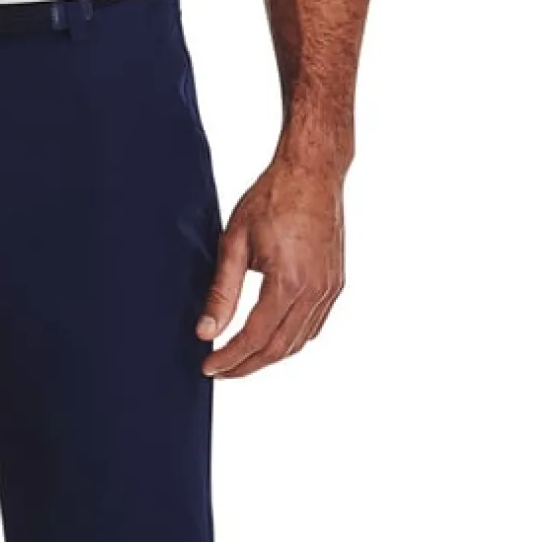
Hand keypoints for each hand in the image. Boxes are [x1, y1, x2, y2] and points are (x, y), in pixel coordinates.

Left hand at [197, 156, 345, 378]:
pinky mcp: (335, 283)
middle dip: (246, 366)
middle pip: (278, 348)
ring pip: (298, 342)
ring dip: (268, 357)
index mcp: (289, 281)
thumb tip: (205, 333)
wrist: (313, 170)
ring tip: (239, 360)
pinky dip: (290, 341)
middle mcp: (315, 290)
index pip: (255, 338)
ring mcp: (330, 288)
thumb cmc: (272, 197)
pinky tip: (268, 341)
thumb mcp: (234, 242)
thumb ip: (221, 293)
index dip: (230, 358)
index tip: (208, 367)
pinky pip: (313, 326)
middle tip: (220, 371)